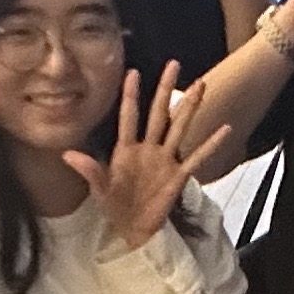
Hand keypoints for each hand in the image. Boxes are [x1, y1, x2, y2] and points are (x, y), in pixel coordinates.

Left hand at [64, 65, 221, 251]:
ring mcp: (165, 160)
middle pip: (158, 113)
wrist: (133, 229)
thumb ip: (89, 170)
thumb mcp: (99, 189)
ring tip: (201, 84)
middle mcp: (147, 148)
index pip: (128, 117)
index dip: (130, 95)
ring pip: (179, 127)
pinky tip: (225, 129)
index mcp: (126, 149)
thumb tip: (68, 155)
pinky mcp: (178, 175)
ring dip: (190, 107)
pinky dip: (210, 144)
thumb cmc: (114, 206)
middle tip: (173, 64)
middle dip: (165, 89)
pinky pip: (197, 157)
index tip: (132, 72)